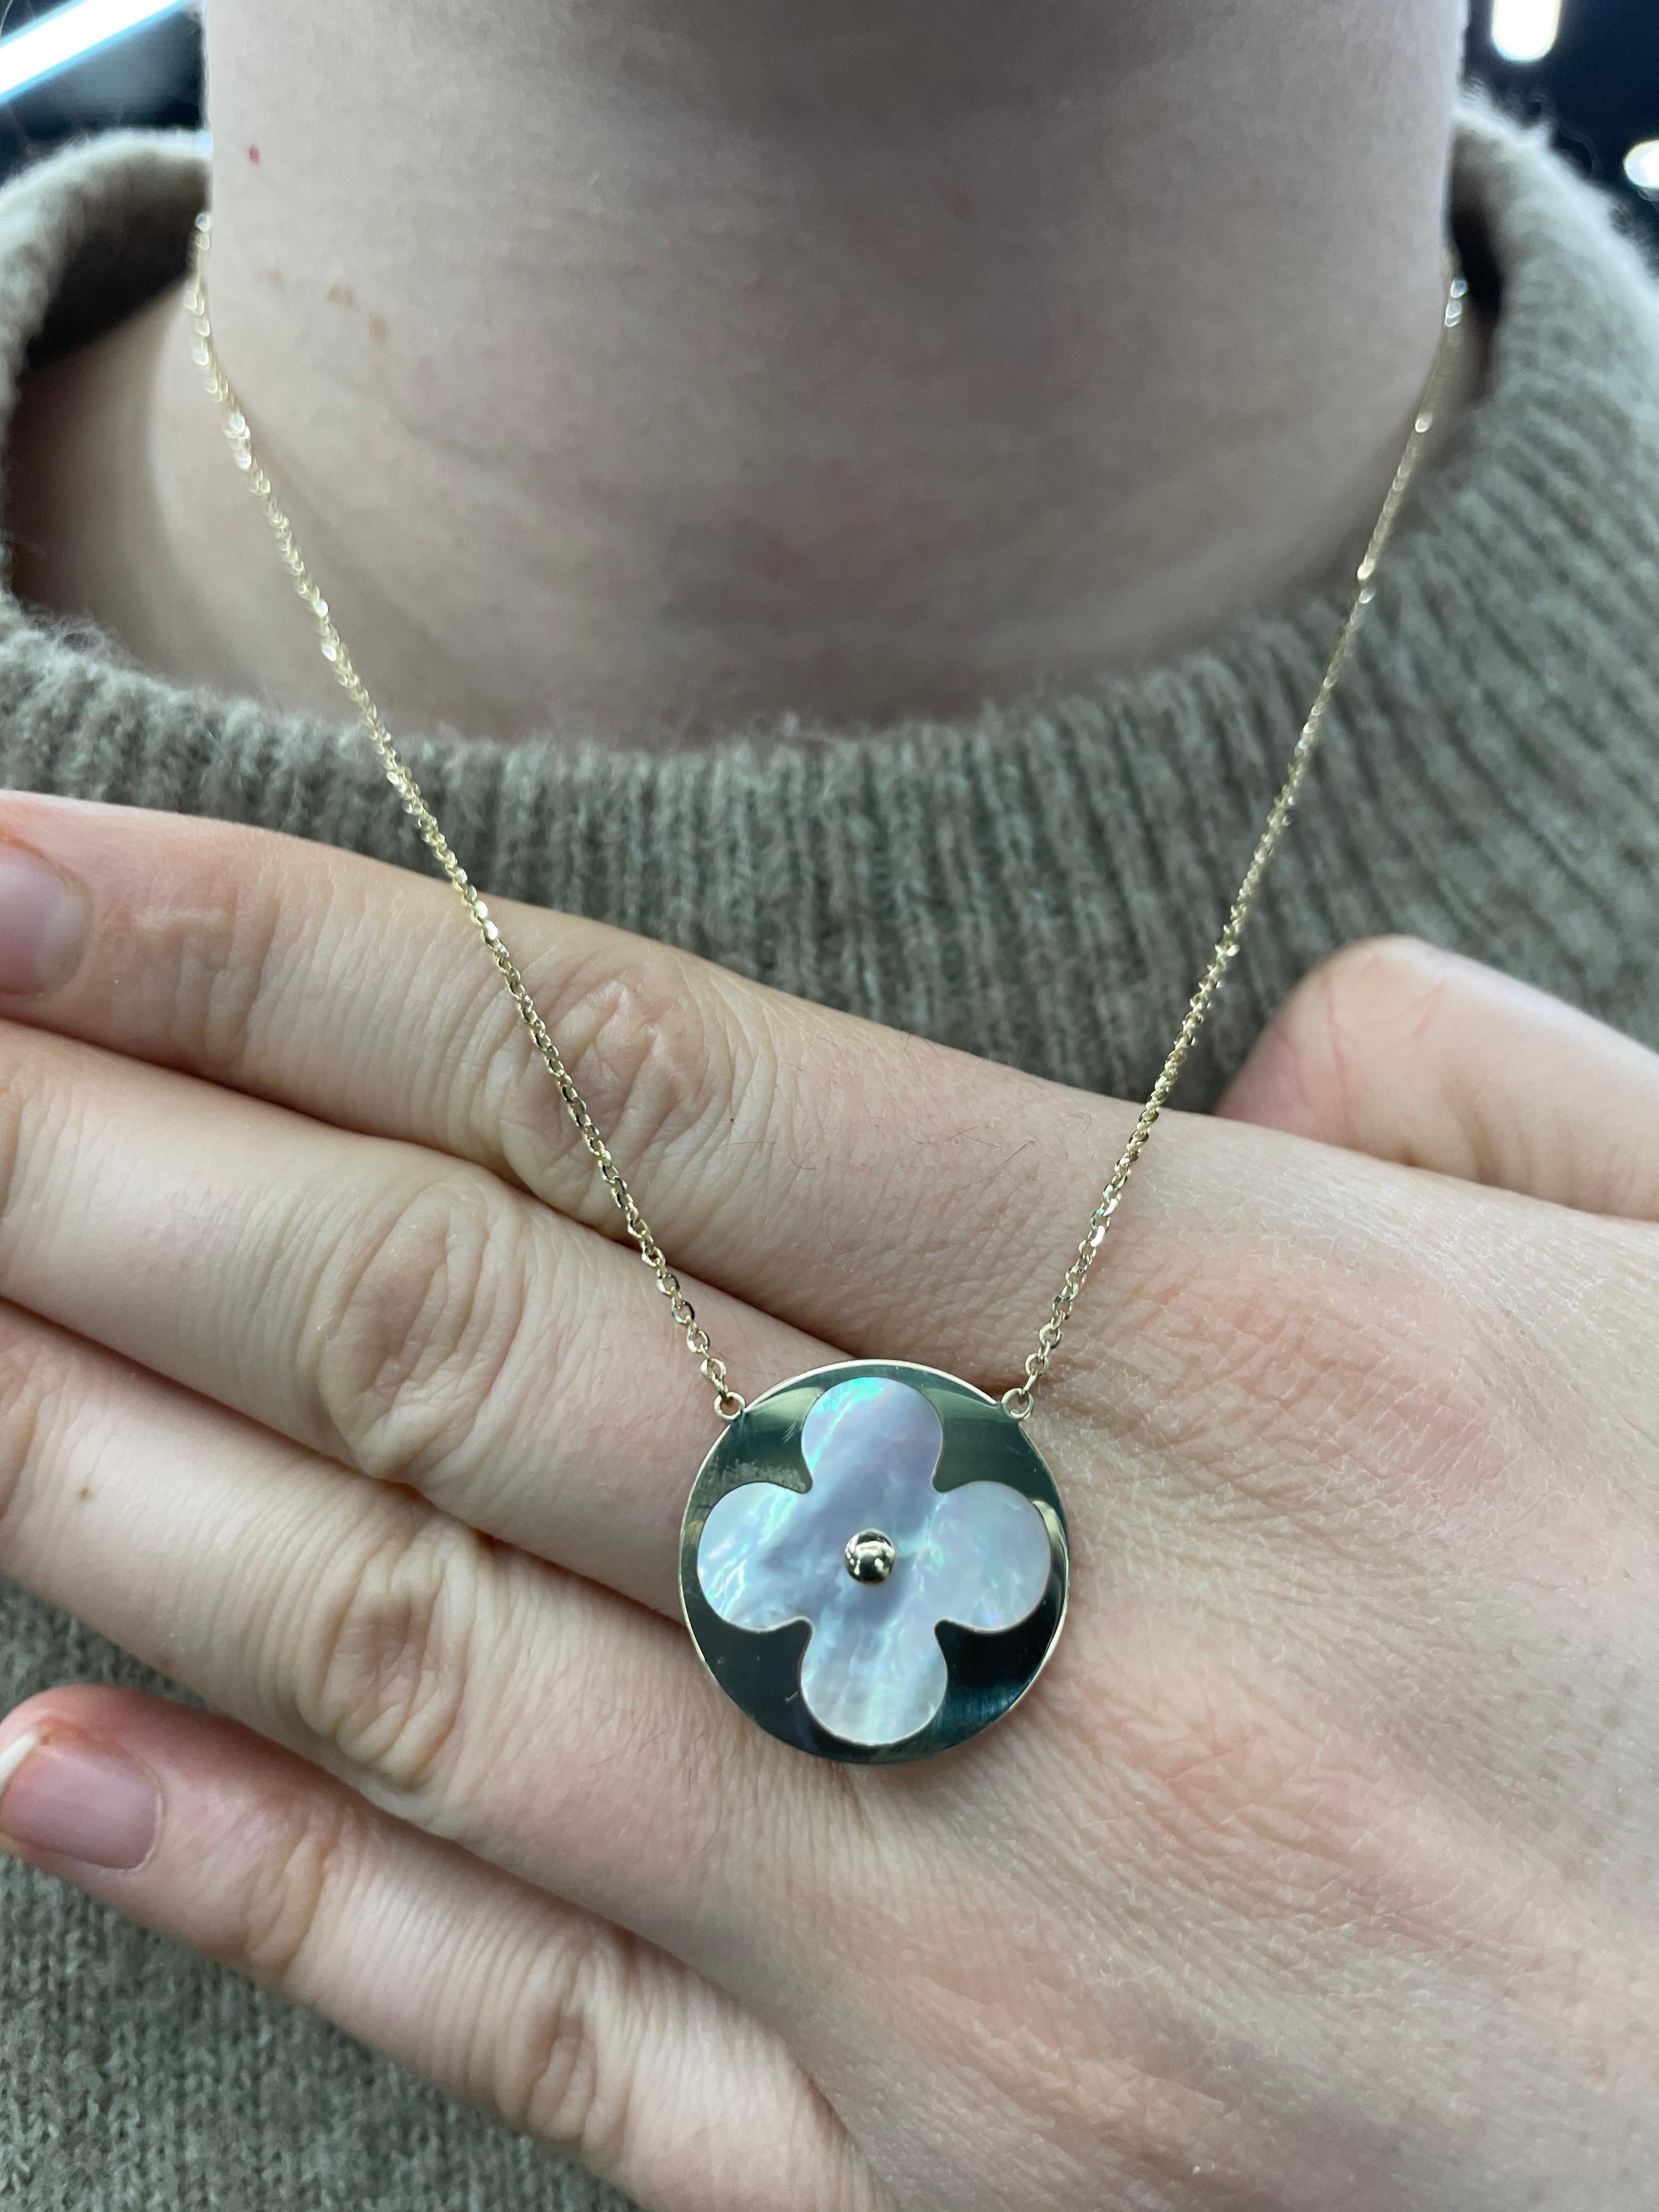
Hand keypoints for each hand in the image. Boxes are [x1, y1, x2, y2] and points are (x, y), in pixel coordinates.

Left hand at [0, 795, 1654, 2211]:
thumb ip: (1445, 1119)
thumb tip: (1245, 1055)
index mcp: (1258, 1350)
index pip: (636, 1085)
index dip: (300, 951)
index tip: (49, 874)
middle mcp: (1053, 1636)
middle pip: (459, 1338)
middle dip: (119, 1165)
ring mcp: (952, 1956)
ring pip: (427, 1656)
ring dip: (114, 1472)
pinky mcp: (934, 2201)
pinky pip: (525, 2018)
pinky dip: (270, 1876)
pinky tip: (55, 1749)